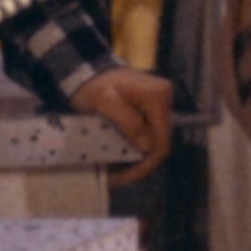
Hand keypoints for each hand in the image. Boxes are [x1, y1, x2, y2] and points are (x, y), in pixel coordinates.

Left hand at [73, 67, 174, 183]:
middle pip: (159, 142)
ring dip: (136, 159)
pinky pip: (147, 134)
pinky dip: (134, 148)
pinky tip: (119, 158)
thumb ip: (128, 123)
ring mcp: (158, 104)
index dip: (146, 164)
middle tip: (115, 179)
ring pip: (154, 140)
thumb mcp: (105, 104)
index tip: (123, 178)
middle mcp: (164, 100)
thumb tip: (148, 148)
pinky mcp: (150, 109)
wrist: (86, 71)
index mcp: (157, 97)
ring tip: (115, 172)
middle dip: (139, 164)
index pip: (161, 140)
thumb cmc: (93, 86)